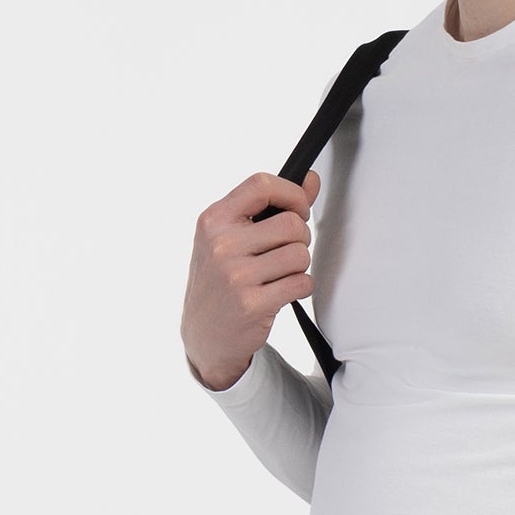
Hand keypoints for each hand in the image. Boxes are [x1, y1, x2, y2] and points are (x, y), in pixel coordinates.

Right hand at [181, 168, 321, 390]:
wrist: (204, 334)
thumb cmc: (221, 281)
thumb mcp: (233, 238)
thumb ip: (270, 207)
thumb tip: (310, 179)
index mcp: (214, 220)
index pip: (262, 184)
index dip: (292, 193)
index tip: (299, 209)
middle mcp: (221, 244)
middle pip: (291, 224)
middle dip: (300, 238)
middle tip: (287, 252)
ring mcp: (235, 275)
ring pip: (300, 254)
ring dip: (300, 266)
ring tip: (281, 274)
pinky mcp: (252, 304)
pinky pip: (301, 283)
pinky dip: (301, 287)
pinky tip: (283, 291)